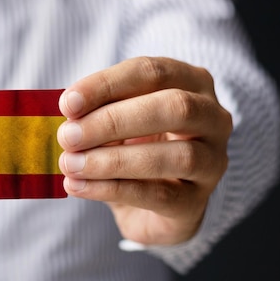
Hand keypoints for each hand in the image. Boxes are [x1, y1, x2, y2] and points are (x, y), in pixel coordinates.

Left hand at [57, 57, 231, 244]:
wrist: (151, 208)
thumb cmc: (131, 148)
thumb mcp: (112, 123)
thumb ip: (95, 114)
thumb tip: (67, 115)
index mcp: (191, 82)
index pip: (152, 72)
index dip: (106, 85)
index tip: (67, 104)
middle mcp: (212, 118)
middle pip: (174, 107)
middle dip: (113, 121)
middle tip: (69, 136)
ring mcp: (212, 162)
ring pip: (176, 155)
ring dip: (113, 160)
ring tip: (71, 164)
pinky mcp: (196, 202)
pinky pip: (159, 195)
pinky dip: (112, 189)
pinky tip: (78, 186)